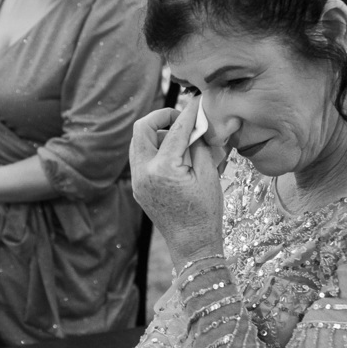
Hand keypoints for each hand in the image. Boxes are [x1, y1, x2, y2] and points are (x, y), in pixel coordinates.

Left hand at [129, 98, 224, 263]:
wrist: (192, 244)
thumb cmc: (206, 212)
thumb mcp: (209, 175)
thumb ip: (200, 144)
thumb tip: (196, 123)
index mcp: (163, 169)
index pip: (176, 130)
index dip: (188, 113)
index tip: (197, 103)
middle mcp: (143, 172)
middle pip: (143, 128)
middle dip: (162, 117)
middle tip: (182, 119)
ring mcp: (138, 181)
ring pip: (138, 142)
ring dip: (156, 132)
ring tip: (179, 135)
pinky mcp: (138, 187)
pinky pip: (140, 157)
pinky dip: (153, 147)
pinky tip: (173, 152)